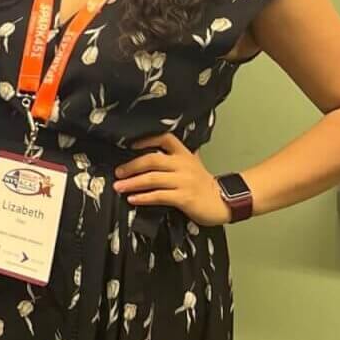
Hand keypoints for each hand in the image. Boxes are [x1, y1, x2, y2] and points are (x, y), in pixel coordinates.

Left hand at [114, 133, 228, 224]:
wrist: (222, 202)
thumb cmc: (203, 184)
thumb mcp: (191, 164)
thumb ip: (174, 158)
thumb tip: (147, 153)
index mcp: (184, 154)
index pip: (164, 138)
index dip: (146, 139)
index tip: (130, 144)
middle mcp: (183, 164)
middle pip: (152, 160)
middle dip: (132, 166)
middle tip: (118, 172)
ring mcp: (184, 181)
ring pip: (152, 179)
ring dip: (132, 183)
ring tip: (119, 186)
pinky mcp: (184, 197)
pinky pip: (159, 196)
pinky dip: (143, 197)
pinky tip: (133, 199)